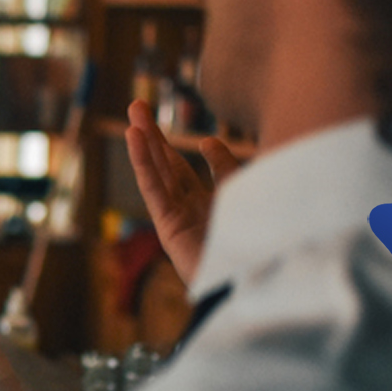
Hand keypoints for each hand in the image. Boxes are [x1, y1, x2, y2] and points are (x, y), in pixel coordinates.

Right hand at [124, 100, 240, 282]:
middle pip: (172, 165)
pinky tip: (134, 137)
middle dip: (156, 135)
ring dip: (144, 139)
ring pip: (158, 170)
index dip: (208, 154)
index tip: (207, 142)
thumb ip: (228, 169)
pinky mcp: (169, 227)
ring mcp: (179, 218)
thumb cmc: (258, 246)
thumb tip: (208, 141)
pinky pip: (153, 188)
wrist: (256, 284)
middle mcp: (196, 211)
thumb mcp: (247, 195)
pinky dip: (142, 162)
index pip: (207, 173)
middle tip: (139, 106)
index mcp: (218, 207)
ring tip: (133, 110)